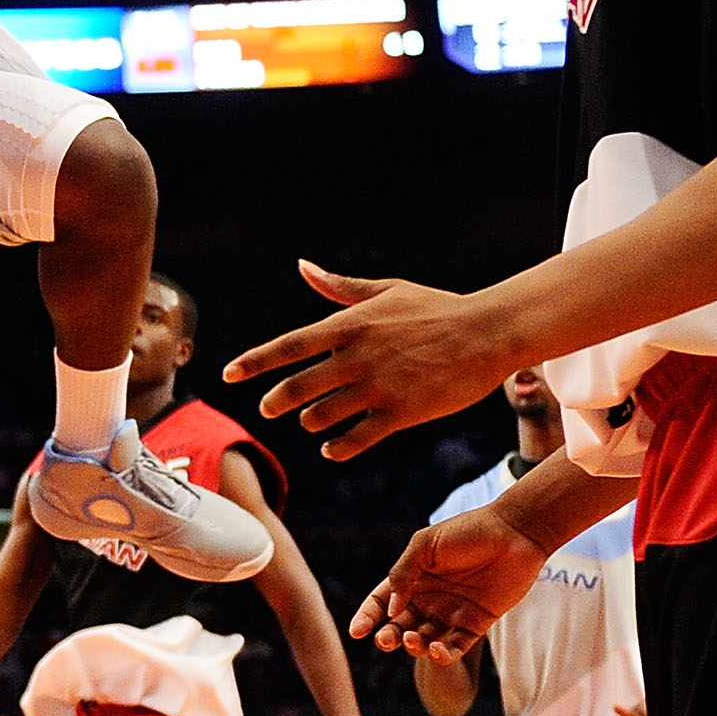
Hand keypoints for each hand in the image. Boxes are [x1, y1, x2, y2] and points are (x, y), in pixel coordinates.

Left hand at [223, 262, 514, 459]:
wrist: (488, 333)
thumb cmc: (437, 308)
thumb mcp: (387, 290)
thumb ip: (340, 287)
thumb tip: (303, 267)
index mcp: (349, 324)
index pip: (288, 345)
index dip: (255, 361)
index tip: (228, 374)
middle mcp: (357, 357)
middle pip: (298, 386)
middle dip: (277, 400)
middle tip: (268, 409)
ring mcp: (377, 387)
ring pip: (323, 415)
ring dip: (311, 421)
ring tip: (311, 422)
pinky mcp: (400, 414)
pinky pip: (355, 439)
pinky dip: (337, 447)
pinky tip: (331, 448)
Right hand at [349, 504, 548, 660]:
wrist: (515, 533)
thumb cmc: (469, 531)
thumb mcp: (426, 544)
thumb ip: (403, 573)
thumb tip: (391, 608)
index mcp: (413, 576)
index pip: (382, 601)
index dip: (367, 616)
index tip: (356, 632)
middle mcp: (429, 597)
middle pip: (400, 625)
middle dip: (389, 636)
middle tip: (385, 641)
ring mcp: (452, 612)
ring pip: (425, 640)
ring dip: (415, 645)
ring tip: (414, 640)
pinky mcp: (476, 623)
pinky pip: (456, 646)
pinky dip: (444, 653)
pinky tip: (437, 651)